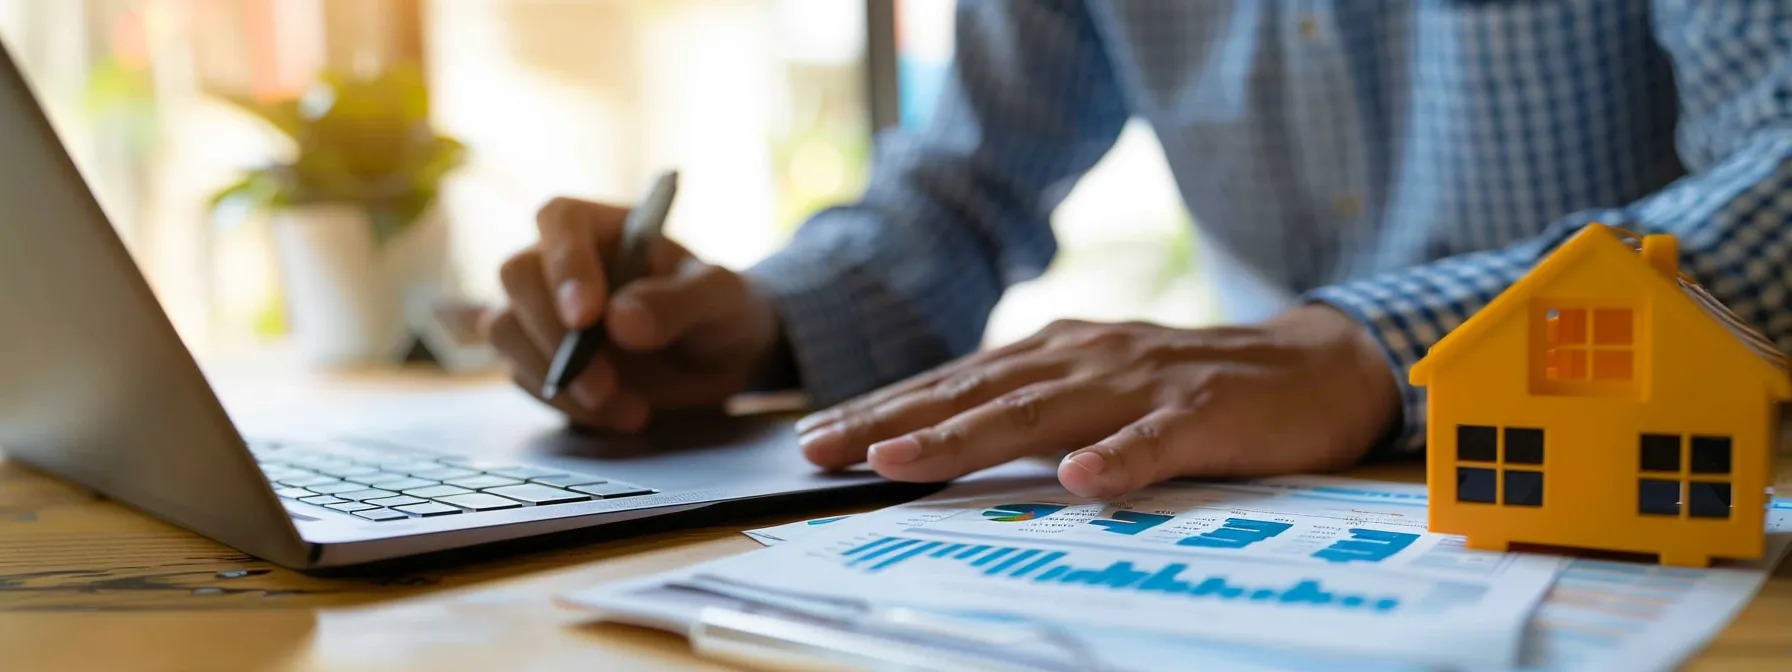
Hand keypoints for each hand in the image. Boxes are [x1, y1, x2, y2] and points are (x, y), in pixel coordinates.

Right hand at [485, 197, 783, 430]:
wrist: (719, 358)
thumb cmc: (719, 309)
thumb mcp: (720, 299)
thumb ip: (678, 301)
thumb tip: (619, 321)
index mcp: (603, 225)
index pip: (560, 220)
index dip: (565, 264)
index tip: (587, 317)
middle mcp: (559, 260)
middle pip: (518, 275)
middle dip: (554, 336)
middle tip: (602, 385)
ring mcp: (541, 309)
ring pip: (506, 329)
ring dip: (556, 379)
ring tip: (629, 409)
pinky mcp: (538, 357)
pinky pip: (525, 377)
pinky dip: (568, 406)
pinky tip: (625, 414)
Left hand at [793, 306, 1400, 497]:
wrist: (1317, 366)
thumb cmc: (1191, 386)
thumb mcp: (1098, 387)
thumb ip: (1031, 406)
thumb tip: (939, 437)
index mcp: (1057, 353)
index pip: (953, 383)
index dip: (882, 407)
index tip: (814, 437)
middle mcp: (1085, 357)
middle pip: (974, 394)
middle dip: (891, 421)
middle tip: (819, 449)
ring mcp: (1143, 381)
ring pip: (1042, 413)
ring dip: (966, 437)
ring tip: (898, 460)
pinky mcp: (1205, 413)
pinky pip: (1155, 439)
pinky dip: (1117, 458)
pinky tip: (1079, 482)